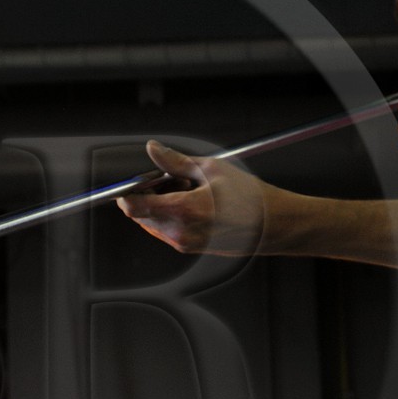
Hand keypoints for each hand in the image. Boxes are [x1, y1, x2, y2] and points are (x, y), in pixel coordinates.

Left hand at [116, 141, 273, 255]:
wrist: (271, 224)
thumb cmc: (248, 197)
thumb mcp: (211, 169)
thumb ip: (175, 161)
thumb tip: (153, 149)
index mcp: (183, 210)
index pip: (134, 207)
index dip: (126, 193)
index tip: (130, 182)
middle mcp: (179, 232)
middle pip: (141, 214)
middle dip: (148, 195)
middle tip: (171, 180)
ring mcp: (183, 243)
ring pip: (153, 223)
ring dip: (159, 206)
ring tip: (187, 192)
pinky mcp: (189, 248)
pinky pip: (166, 231)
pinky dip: (169, 216)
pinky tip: (192, 205)